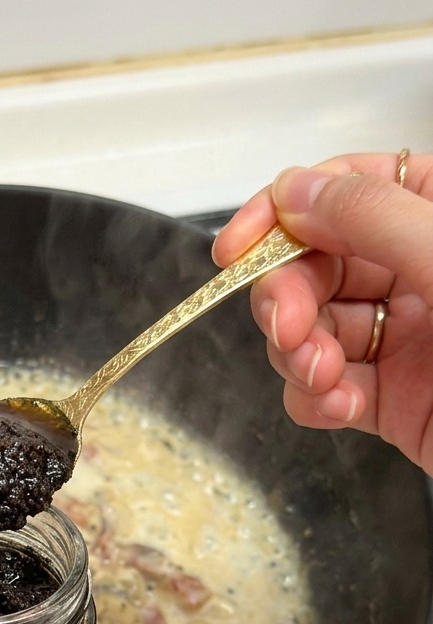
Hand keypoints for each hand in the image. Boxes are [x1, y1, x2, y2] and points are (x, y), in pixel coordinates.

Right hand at [213, 152, 432, 471]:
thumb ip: (374, 219)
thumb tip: (296, 191)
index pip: (345, 190)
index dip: (282, 212)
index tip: (235, 247)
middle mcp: (418, 275)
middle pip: (313, 266)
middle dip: (286, 297)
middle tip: (290, 327)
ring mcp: (402, 341)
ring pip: (309, 331)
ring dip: (298, 354)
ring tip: (324, 376)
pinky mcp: (390, 403)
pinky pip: (323, 391)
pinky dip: (314, 399)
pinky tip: (338, 407)